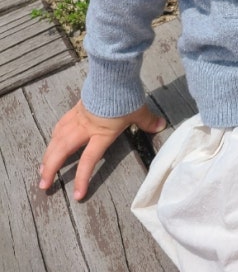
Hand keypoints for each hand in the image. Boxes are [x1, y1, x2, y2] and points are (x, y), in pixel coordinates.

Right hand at [39, 100, 166, 200]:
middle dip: (51, 169)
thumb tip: (161, 125)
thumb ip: (148, 121)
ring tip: (41, 169)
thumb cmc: (124, 96)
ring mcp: (77, 118)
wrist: (111, 75)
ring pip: (57, 139)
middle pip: (63, 151)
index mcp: (100, 134)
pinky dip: (54, 137)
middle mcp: (84, 129)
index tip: (77, 196)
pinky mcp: (75, 109)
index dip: (82, 179)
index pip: (88, 160)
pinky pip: (60, 125)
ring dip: (48, 155)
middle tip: (43, 185)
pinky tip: (51, 142)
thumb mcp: (138, 111)